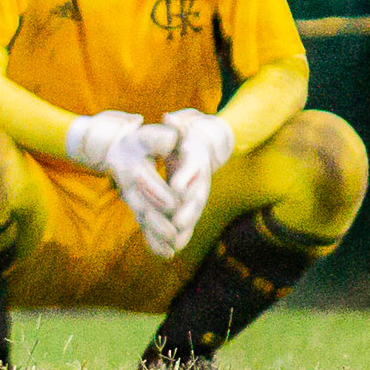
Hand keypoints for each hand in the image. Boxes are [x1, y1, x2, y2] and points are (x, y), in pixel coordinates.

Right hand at [66, 109, 182, 258]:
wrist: (118, 151)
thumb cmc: (142, 141)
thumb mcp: (152, 134)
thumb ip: (164, 134)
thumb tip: (173, 138)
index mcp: (132, 165)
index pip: (146, 181)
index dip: (161, 192)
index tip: (175, 203)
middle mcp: (129, 184)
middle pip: (143, 206)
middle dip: (158, 220)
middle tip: (174, 232)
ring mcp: (132, 198)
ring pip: (143, 220)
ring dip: (156, 236)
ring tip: (171, 249)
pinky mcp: (137, 209)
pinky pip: (144, 227)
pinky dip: (154, 242)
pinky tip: (166, 254)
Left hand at [157, 107, 234, 250]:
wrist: (201, 150)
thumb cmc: (186, 139)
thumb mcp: (181, 130)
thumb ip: (176, 126)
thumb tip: (169, 117)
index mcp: (196, 160)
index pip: (193, 169)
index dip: (186, 177)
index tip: (176, 186)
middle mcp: (200, 182)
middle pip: (196, 198)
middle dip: (187, 210)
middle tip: (177, 222)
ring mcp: (197, 197)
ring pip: (192, 215)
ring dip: (183, 229)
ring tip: (173, 242)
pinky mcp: (190, 208)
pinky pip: (185, 225)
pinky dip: (178, 237)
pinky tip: (167, 251)